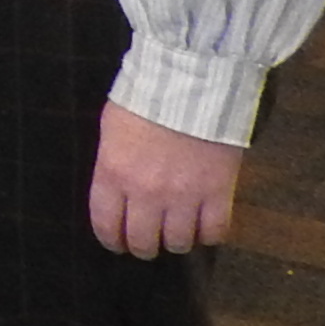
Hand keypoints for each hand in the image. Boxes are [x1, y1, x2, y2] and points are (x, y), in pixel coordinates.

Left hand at [89, 103, 243, 256]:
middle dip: (144, 246)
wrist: (191, 79)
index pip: (106, 225)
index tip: (117, 243)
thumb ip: (112, 164)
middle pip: (143, 242)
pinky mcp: (218, 192)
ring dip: (177, 241)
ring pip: (179, 242)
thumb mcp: (112, 128)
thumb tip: (116, 190)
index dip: (112, 240)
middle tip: (149, 240)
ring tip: (178, 231)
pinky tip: (205, 225)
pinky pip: (214, 231)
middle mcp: (146, 193)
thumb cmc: (145, 96)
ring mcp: (184, 196)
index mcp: (113, 174)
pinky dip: (209, 234)